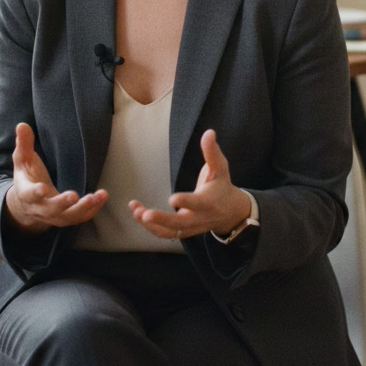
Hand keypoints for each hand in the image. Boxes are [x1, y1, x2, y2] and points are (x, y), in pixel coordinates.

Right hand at [4, 122, 107, 234]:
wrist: (27, 204)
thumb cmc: (27, 177)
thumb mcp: (22, 160)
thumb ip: (24, 144)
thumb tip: (22, 125)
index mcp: (26, 193)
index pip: (29, 195)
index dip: (35, 193)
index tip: (42, 188)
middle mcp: (40, 207)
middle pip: (51, 209)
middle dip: (62, 204)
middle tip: (74, 196)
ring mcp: (53, 215)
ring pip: (68, 217)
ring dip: (82, 208)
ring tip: (96, 196)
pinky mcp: (66, 217)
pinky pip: (79, 218)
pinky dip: (92, 210)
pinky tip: (102, 197)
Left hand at [130, 129, 250, 240]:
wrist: (230, 213)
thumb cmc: (222, 186)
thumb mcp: (220, 168)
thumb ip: (212, 151)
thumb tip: (209, 132)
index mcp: (208, 202)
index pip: (196, 203)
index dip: (185, 202)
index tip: (172, 199)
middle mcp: (198, 218)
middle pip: (179, 224)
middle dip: (162, 219)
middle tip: (145, 214)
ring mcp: (189, 228)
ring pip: (169, 232)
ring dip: (151, 225)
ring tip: (136, 212)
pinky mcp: (182, 232)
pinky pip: (165, 234)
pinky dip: (150, 227)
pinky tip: (138, 214)